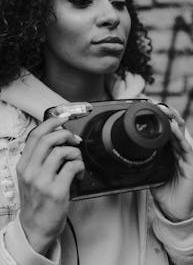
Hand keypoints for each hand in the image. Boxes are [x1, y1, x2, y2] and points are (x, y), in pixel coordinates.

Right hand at [16, 114, 84, 254]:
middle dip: (65, 134)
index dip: (51, 123)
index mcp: (23, 165)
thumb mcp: (29, 178)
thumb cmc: (35, 201)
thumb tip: (56, 137)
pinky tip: (78, 174)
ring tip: (76, 162)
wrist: (34, 229)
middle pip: (49, 139)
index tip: (62, 119)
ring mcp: (43, 182)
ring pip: (62, 151)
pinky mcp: (57, 191)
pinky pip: (73, 167)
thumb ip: (38, 159)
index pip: (36, 135)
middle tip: (74, 140)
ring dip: (75, 153)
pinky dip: (80, 166)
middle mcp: (30, 172)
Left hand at [151, 104, 192, 220]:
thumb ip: (144, 161)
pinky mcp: (191, 163)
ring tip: (164, 110)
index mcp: (170, 150)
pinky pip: (185, 146)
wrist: (174, 210)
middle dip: (166, 114)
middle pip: (175, 127)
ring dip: (172, 120)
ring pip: (181, 132)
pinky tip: (172, 127)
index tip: (150, 107)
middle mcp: (179, 150)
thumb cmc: (164, 191)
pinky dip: (178, 135)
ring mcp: (186, 155)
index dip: (160, 118)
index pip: (166, 130)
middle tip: (156, 104)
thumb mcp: (150, 173)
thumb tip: (129, 153)